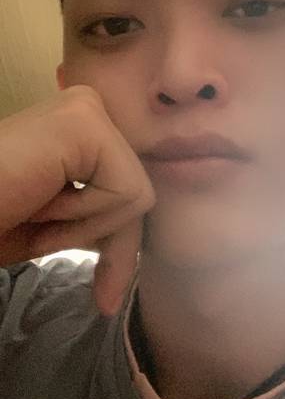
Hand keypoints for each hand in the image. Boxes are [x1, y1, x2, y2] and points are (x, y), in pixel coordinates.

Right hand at [0, 85, 155, 315]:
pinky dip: (81, 214)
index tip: (103, 292)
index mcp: (82, 129)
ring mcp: (87, 108)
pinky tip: (39, 194)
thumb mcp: (61, 227)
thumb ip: (105, 225)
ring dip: (80, 223)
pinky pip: (126, 193)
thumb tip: (137, 252)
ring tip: (32, 201)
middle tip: (39, 220)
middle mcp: (88, 106)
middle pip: (139, 195)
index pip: (130, 192)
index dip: (114, 243)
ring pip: (137, 197)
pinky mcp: (85, 121)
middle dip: (100, 234)